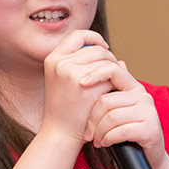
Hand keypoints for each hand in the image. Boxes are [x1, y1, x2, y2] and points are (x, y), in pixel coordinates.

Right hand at [40, 30, 119, 145]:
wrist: (60, 133)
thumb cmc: (66, 109)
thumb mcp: (65, 81)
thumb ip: (84, 65)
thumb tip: (116, 56)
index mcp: (52, 59)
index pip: (78, 35)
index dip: (94, 38)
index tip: (104, 48)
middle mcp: (59, 63)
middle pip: (96, 48)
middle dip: (109, 58)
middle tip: (113, 73)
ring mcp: (71, 73)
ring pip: (105, 60)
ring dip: (114, 71)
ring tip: (112, 84)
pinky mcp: (84, 85)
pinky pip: (109, 75)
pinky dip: (114, 83)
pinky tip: (111, 94)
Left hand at [83, 59, 166, 168]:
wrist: (149, 157)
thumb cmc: (131, 133)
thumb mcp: (120, 110)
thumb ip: (113, 92)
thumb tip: (111, 66)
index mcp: (134, 88)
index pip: (114, 71)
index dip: (95, 74)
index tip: (80, 83)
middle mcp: (143, 97)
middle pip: (106, 101)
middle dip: (92, 120)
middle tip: (88, 134)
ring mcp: (149, 112)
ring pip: (111, 117)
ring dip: (99, 132)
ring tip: (96, 140)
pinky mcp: (150, 129)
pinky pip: (121, 131)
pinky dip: (108, 139)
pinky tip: (105, 143)